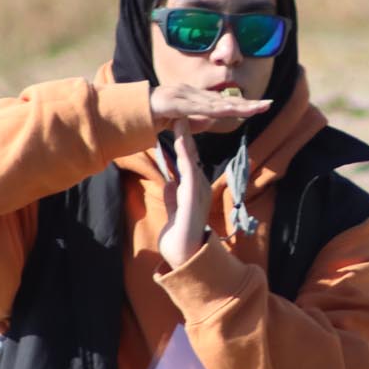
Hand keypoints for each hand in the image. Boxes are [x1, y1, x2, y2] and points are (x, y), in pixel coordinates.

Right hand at [150, 84, 269, 131]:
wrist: (130, 111)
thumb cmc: (154, 116)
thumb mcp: (180, 123)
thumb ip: (195, 122)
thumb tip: (210, 123)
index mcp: (195, 98)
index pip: (224, 101)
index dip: (243, 104)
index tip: (261, 106)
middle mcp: (193, 93)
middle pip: (225, 100)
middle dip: (248, 103)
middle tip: (269, 104)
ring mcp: (184, 96)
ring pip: (216, 103)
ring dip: (237, 106)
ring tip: (255, 108)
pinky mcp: (175, 103)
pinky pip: (198, 108)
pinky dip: (214, 109)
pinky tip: (229, 110)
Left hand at [157, 122, 210, 268]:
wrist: (184, 256)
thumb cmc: (179, 236)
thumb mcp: (174, 210)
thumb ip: (173, 197)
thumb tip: (170, 183)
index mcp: (193, 188)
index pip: (186, 159)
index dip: (181, 140)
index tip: (174, 123)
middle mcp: (199, 186)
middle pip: (191, 154)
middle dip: (186, 133)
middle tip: (181, 111)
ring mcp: (198, 190)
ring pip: (191, 159)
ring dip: (185, 139)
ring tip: (180, 120)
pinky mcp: (194, 196)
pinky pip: (189, 170)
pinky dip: (185, 155)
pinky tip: (180, 142)